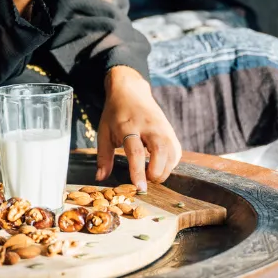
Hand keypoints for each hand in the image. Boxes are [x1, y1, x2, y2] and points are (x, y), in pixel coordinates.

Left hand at [95, 66, 181, 191]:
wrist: (131, 90)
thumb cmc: (115, 113)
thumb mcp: (104, 132)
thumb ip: (103, 156)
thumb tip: (100, 178)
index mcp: (128, 126)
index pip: (136, 151)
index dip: (138, 171)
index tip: (140, 187)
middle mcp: (149, 126)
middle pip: (160, 151)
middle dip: (157, 172)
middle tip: (147, 181)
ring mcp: (162, 127)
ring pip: (172, 152)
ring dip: (165, 170)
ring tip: (152, 175)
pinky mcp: (170, 130)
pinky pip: (176, 151)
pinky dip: (171, 163)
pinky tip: (161, 166)